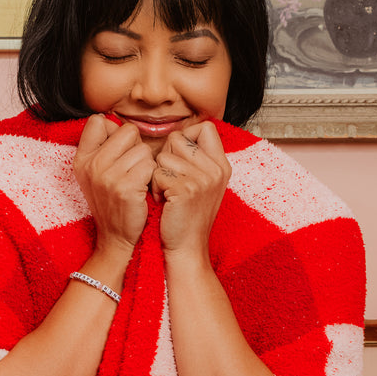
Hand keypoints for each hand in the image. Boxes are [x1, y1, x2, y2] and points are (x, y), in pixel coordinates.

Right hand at [73, 114, 152, 252]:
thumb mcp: (95, 174)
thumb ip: (100, 146)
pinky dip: (151, 177)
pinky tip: (143, 190)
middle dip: (136, 147)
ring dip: (146, 164)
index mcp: (81, 158)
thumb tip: (111, 119)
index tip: (117, 152)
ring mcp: (107, 176)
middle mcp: (91, 165)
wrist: (115, 238)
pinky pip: (150, 165)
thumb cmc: (112, 202)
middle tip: (132, 169)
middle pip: (128, 131)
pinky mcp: (126, 188)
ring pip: (143, 149)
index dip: (115, 132)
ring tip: (137, 181)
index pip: (98, 121)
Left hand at [152, 122, 230, 260]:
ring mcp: (203, 179)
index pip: (205, 127)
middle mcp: (216, 169)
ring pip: (163, 156)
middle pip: (177, 138)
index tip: (180, 160)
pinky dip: (155, 189)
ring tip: (168, 195)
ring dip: (157, 176)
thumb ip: (196, 159)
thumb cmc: (186, 216)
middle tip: (171, 183)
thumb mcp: (201, 184)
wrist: (187, 248)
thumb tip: (177, 135)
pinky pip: (157, 174)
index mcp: (221, 165)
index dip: (186, 137)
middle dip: (166, 158)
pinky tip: (164, 203)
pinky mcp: (186, 189)